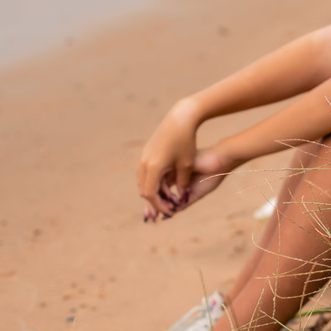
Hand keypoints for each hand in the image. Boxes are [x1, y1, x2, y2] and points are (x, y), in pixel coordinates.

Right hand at [137, 103, 200, 219]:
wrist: (180, 118)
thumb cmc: (186, 141)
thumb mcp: (186, 165)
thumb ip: (182, 184)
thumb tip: (181, 198)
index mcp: (153, 167)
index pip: (150, 194)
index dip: (159, 205)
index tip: (170, 212)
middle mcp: (144, 163)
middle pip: (144, 189)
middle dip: (155, 201)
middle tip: (168, 210)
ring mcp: (144, 157)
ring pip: (143, 181)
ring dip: (153, 192)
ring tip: (167, 200)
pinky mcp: (147, 152)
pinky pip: (145, 173)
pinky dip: (153, 182)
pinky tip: (164, 187)